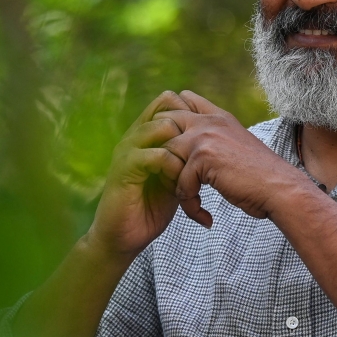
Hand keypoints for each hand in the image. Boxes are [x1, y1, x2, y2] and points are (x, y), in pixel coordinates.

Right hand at [85, 91, 212, 261]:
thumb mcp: (175, 174)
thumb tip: (212, 140)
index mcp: (146, 133)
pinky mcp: (124, 168)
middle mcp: (134, 135)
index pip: (169, 99)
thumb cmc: (151, 206)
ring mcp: (127, 149)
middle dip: (191, 131)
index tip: (209, 139)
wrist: (124, 237)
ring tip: (190, 177)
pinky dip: (175, 169)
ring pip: (164, 127)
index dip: (192, 112)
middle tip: (201, 161)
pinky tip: (180, 188)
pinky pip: (157, 155)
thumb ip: (186, 155)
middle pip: (168, 108)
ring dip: (184, 151)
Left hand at [156, 91, 307, 218]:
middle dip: (158, 149)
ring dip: (172, 183)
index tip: (169, 146)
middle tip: (165, 177)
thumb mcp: (237, 147)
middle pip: (164, 121)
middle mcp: (210, 121)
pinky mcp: (202, 158)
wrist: (280, 189)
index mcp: (219, 116)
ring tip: (188, 201)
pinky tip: (205, 217)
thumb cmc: (261, 176)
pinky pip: (180, 183)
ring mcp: (205, 137)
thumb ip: (217, 139)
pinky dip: (190, 205)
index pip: (183, 98)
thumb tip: (196, 148)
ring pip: (165, 155)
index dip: (169, 117)